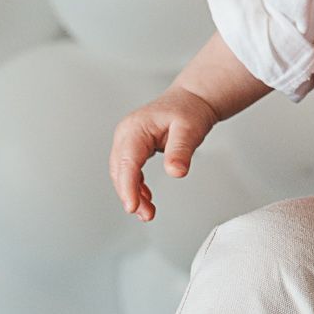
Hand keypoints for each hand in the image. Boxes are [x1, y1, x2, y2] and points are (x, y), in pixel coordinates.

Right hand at [109, 88, 217, 221]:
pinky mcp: (134, 146)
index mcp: (136, 128)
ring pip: (123, 173)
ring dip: (132, 193)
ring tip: (147, 212)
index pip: (128, 162)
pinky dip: (136, 186)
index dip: (128, 187)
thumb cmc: (189, 110)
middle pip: (121, 170)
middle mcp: (127, 134)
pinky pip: (130, 170)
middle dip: (130, 195)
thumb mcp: (190, 129)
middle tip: (146, 214)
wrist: (192, 99)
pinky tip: (146, 198)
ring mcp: (128, 140)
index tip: (133, 206)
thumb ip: (181, 151)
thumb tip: (176, 172)